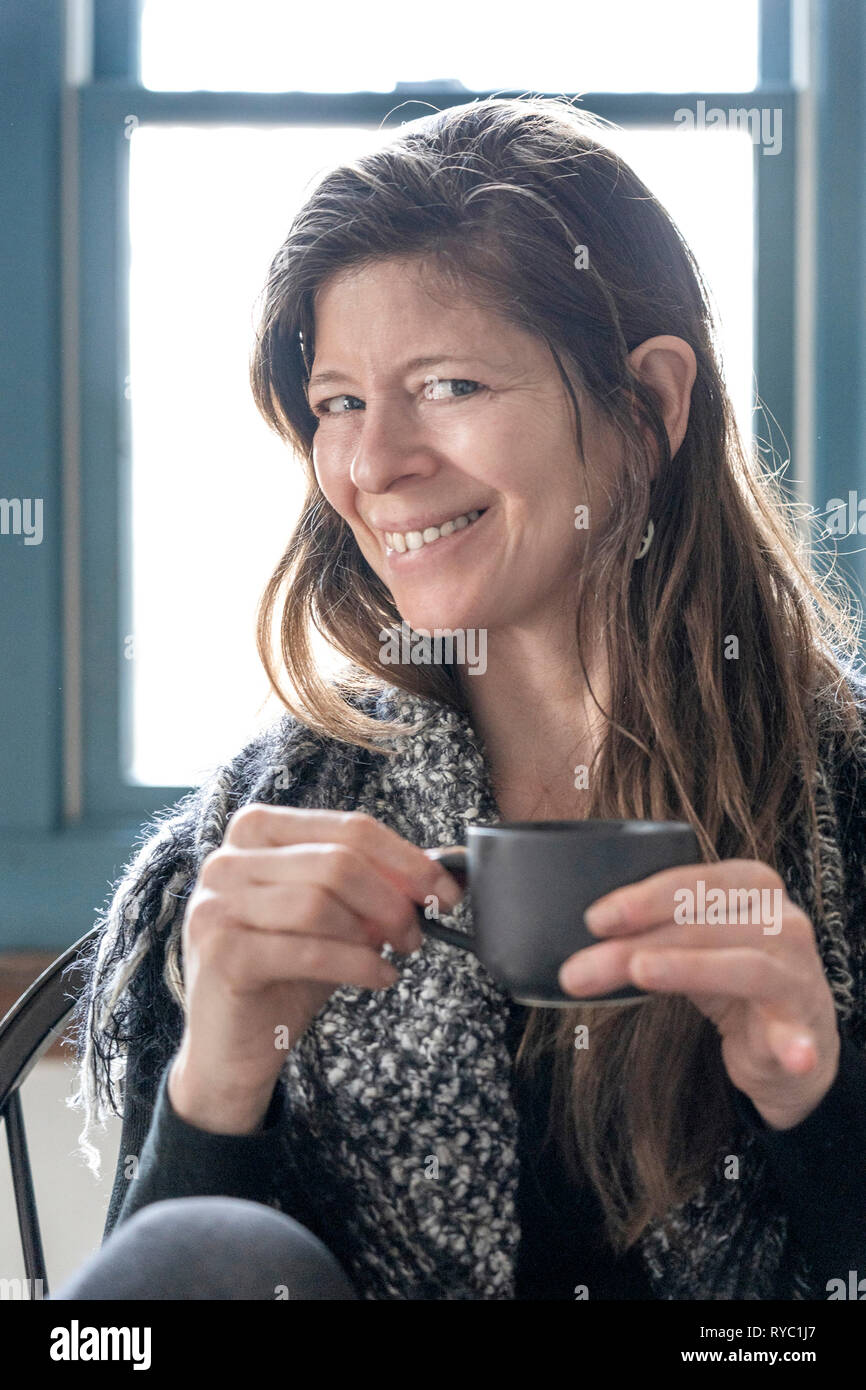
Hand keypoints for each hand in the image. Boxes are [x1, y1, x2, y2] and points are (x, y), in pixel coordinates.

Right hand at [170, 805, 462, 1132]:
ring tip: (393, 954)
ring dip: (374, 932)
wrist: (231, 1044)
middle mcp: (227, 858)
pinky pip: (309, 950)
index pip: (349, 827)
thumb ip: (378, 883)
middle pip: (338, 861)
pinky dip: (357, 964)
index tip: (445, 890)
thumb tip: (447, 866)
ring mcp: (217, 904)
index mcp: (257, 830)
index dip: (407, 860)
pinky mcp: (222, 952)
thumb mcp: (337, 916)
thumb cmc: (285, 972)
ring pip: (321, 901)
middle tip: (417, 933)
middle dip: (393, 900)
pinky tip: (379, 975)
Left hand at [558, 859, 840, 1129]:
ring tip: (642, 973)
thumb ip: (651, 933)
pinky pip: (798, 1035)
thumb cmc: (733, 978)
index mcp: (752, 886)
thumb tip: (580, 939)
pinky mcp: (805, 1028)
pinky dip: (793, 1044)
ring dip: (689, 967)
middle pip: (704, 925)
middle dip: (636, 944)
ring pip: (745, 966)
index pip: (695, 882)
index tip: (594, 920)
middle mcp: (783, 921)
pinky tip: (788, 1055)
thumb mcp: (691, 947)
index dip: (645, 898)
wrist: (797, 1040)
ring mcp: (797, 975)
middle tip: (580, 969)